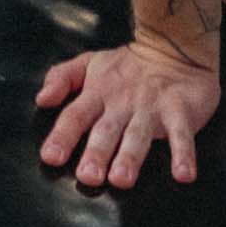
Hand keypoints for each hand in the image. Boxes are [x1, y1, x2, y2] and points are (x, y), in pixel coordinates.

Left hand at [33, 36, 224, 191]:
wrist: (174, 47)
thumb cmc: (126, 66)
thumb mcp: (89, 64)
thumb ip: (61, 78)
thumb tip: (41, 99)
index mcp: (97, 93)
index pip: (75, 115)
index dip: (63, 136)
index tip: (51, 157)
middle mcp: (122, 103)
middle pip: (106, 130)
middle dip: (97, 153)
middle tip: (88, 177)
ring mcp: (152, 107)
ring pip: (139, 135)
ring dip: (131, 157)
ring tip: (122, 179)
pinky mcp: (181, 111)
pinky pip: (182, 135)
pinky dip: (184, 154)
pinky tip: (183, 175)